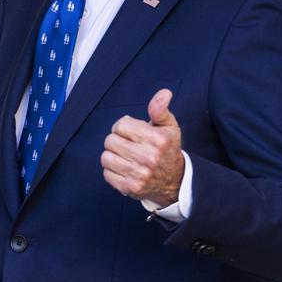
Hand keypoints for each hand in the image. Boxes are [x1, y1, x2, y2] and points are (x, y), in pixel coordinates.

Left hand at [101, 88, 184, 206]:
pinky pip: (107, 174)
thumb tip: (164, 93)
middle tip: (127, 144)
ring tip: (124, 156)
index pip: (121, 125)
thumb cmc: (168, 150)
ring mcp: (139, 174)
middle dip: (116, 140)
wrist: (175, 181)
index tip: (130, 131)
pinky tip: (124, 168)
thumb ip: (161, 109)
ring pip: (106, 158)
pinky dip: (112, 171)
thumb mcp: (169, 127)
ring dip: (112, 155)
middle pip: (110, 141)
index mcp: (158, 139)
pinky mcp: (130, 188)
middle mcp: (149, 157)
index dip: (123, 127)